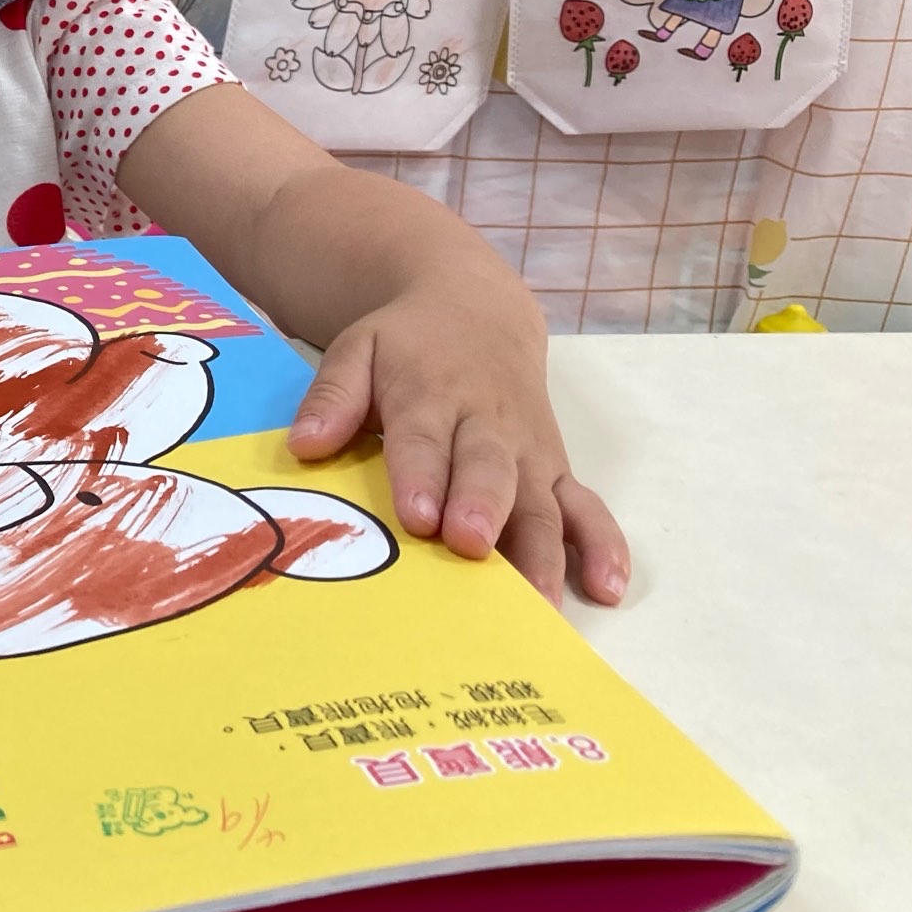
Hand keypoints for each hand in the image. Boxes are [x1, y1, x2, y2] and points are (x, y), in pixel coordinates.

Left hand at [284, 279, 628, 607]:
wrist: (477, 310)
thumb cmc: (407, 345)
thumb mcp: (359, 349)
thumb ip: (332, 396)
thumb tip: (303, 444)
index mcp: (430, 394)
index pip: (424, 437)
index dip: (421, 476)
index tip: (416, 515)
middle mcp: (487, 424)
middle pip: (489, 469)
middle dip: (482, 508)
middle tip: (470, 545)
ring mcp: (529, 450)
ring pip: (542, 499)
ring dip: (543, 549)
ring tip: (540, 600)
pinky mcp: (556, 469)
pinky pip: (587, 507)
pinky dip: (603, 544)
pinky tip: (607, 587)